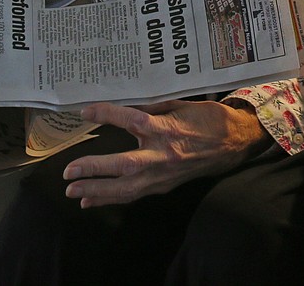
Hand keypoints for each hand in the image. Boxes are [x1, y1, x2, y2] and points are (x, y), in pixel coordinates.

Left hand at [63, 100, 272, 207]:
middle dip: (94, 169)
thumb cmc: (209, 119)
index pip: (132, 121)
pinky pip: (134, 195)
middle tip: (69, 172)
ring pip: (126, 188)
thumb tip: (126, 103)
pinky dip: (111, 199)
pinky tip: (90, 201)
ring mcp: (164, 174)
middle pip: (124, 165)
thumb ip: (153, 107)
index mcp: (168, 128)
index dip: (107, 115)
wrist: (234, 143)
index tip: (85, 111)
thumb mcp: (182, 104)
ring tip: (72, 191)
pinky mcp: (164, 186)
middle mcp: (163, 154)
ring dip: (97, 191)